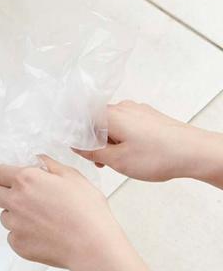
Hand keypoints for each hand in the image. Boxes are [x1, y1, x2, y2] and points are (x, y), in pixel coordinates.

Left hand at [0, 156, 122, 270]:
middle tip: (24, 197)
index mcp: (25, 180)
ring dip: (15, 215)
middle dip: (4, 192)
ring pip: (4, 216)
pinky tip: (43, 234)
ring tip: (41, 218)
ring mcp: (15, 225)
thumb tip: (37, 160)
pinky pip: (12, 236)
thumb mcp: (72, 176)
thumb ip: (49, 164)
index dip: (5, 174)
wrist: (93, 246)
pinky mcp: (19, 245)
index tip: (15, 179)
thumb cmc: (87, 210)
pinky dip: (23, 234)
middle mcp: (15, 201)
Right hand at [74, 100, 208, 181]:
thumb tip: (77, 145)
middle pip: (97, 122)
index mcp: (110, 115)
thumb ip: (92, 152)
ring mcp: (138, 110)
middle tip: (102, 163)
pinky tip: (136, 154)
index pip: (81, 119)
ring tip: (122, 162)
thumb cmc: (159, 155)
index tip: (80, 151)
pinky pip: (128, 125)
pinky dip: (125, 138)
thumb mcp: (117, 161)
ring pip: (114, 124)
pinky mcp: (149, 116)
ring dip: (112, 142)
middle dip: (96, 142)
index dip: (77, 136)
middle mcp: (122, 107)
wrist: (194, 152)